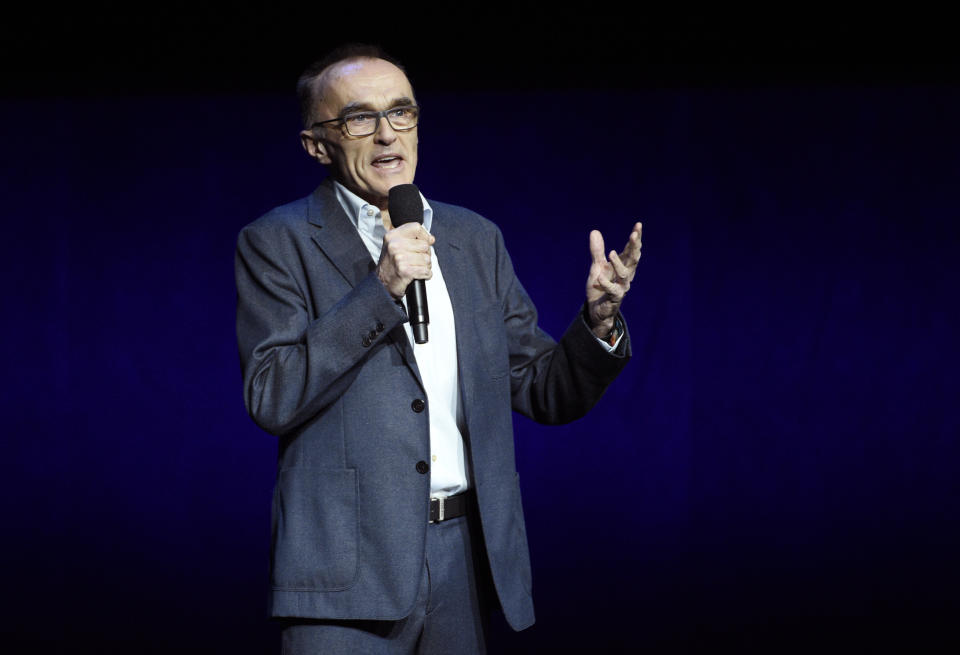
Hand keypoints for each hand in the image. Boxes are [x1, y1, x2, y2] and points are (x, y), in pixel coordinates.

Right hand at [377, 222, 435, 298]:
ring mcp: (399, 258)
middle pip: (425, 245)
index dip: (424, 236)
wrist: (381, 285)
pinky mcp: (405, 271)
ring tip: (415, 268)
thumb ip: (411, 239)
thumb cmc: (390, 266)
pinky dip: (425, 275)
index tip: (424, 243)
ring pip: (427, 259)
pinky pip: (426, 271)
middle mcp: (394, 245)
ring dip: (425, 266)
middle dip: (425, 255)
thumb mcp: (395, 246)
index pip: (416, 228)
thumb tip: (431, 239)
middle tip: (416, 261)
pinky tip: (418, 275)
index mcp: (392, 236)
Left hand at [585, 222, 641, 337]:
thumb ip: (597, 251)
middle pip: (633, 259)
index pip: (632, 250)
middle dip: (635, 247)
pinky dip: (606, 283)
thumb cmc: (600, 287)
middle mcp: (626, 276)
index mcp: (623, 266)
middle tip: (634, 234)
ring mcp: (621, 287)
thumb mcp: (597, 266)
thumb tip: (595, 231)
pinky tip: (600, 277)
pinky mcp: (614, 298)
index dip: (636, 239)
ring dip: (619, 263)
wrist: (597, 310)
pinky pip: (613, 290)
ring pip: (625, 274)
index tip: (638, 225)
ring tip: (611, 253)